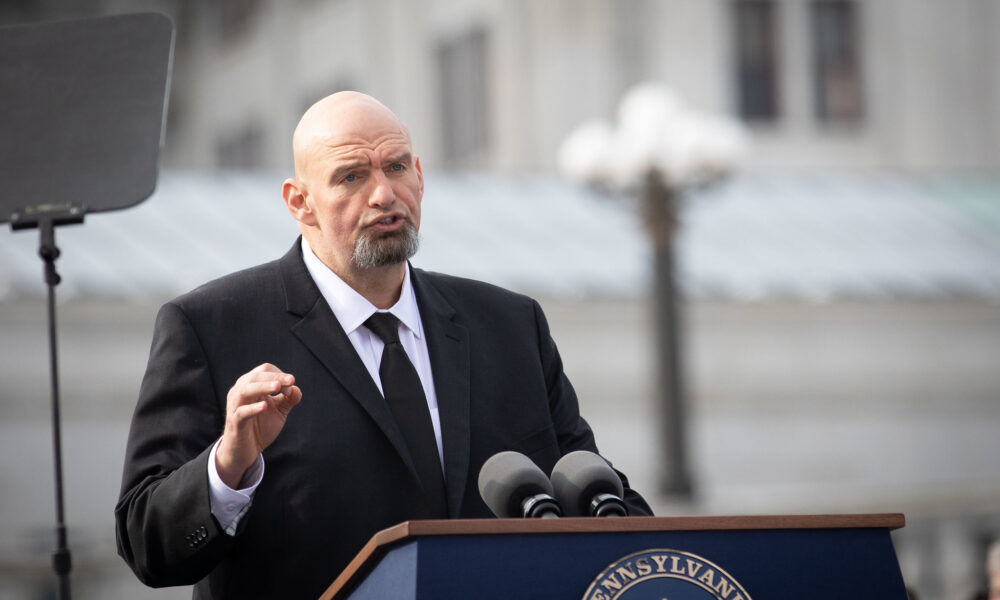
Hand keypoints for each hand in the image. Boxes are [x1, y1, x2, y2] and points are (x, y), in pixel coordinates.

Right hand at [215, 363, 301, 487]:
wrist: (245, 451)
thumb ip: (288, 399)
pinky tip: (264, 406)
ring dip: (262, 387)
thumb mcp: (279, 411)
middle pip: (255, 376)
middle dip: (275, 377)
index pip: (264, 370)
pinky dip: (252, 408)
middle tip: (291, 381)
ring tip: (277, 387)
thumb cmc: (261, 427)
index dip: (280, 375)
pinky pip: (241, 412)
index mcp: (251, 386)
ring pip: (245, 390)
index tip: (291, 387)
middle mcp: (240, 392)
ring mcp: (235, 407)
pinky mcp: (234, 422)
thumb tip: (296, 388)